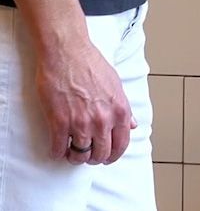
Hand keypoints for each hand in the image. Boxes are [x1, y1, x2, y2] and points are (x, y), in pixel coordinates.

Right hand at [36, 39, 135, 165]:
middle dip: (94, 157)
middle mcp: (102, 120)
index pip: (121, 145)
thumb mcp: (116, 84)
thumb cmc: (91, 64)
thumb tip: (132, 125)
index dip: (113, 155)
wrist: (67, 53)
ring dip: (74, 156)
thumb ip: (124, 108)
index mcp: (119, 110)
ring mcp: (80, 123)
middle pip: (100, 154)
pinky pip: (58, 150)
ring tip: (71, 150)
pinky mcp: (59, 122)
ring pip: (79, 155)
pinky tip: (57, 147)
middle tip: (87, 153)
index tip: (107, 158)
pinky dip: (57, 152)